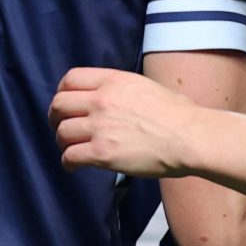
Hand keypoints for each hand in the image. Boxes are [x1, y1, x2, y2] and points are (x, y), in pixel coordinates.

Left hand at [51, 67, 206, 176]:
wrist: (189, 137)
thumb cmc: (178, 115)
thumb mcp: (145, 87)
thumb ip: (121, 90)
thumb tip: (111, 98)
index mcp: (113, 81)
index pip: (70, 79)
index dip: (62, 92)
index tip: (65, 104)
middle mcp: (101, 101)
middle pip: (59, 105)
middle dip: (55, 118)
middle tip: (61, 128)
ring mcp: (100, 127)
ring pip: (62, 132)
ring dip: (62, 142)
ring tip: (70, 149)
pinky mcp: (102, 153)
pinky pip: (70, 156)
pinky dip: (68, 163)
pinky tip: (73, 166)